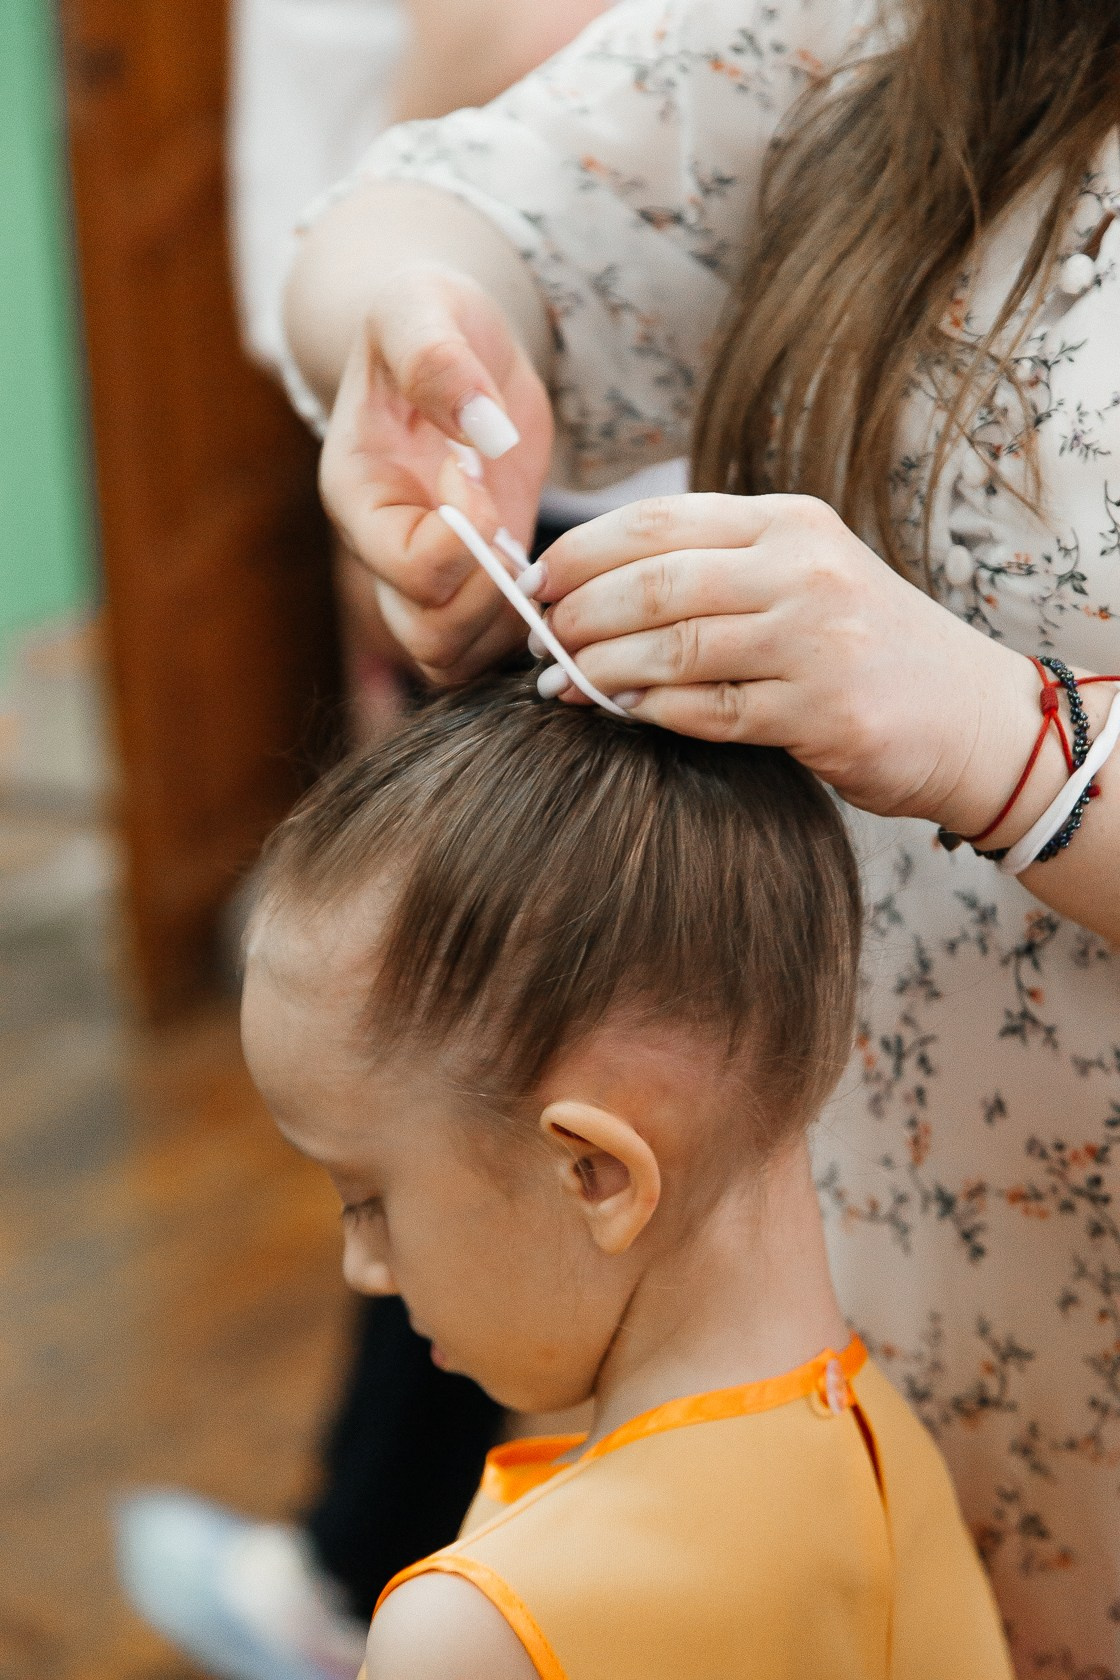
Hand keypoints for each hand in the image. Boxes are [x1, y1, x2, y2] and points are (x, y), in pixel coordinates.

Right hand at [318, 263, 553, 681]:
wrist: (454, 344)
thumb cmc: (427, 316)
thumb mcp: (420, 305)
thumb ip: (437, 357)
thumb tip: (482, 430)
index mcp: (357, 492)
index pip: (407, 565)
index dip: (464, 532)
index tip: (477, 468)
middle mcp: (382, 550)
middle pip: (425, 635)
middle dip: (490, 592)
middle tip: (512, 525)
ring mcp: (425, 578)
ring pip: (453, 658)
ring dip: (508, 619)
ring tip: (526, 544)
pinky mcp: (470, 585)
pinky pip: (485, 649)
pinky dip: (522, 627)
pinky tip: (542, 564)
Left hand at [531, 492, 1041, 829]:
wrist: (973, 717)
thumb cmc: (863, 649)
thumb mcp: (801, 577)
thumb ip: (716, 570)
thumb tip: (588, 585)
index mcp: (790, 522)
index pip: (658, 520)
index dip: (580, 551)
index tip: (531, 582)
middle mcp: (805, 569)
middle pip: (655, 581)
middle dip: (577, 612)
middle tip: (535, 639)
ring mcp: (819, 640)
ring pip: (675, 646)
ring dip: (601, 666)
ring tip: (559, 681)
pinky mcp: (825, 712)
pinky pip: (711, 711)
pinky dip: (653, 712)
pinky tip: (621, 713)